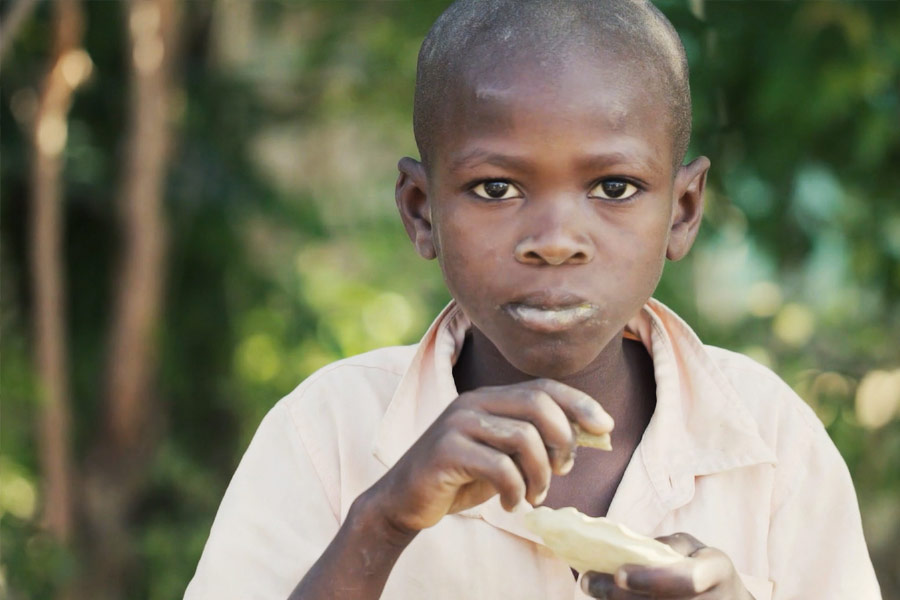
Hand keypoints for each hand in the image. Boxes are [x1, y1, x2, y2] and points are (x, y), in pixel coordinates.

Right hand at [365, 378, 612, 534]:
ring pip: (524, 438)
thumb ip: (536, 442)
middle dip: (563, 440)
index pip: (543, 387)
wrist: (405, 500)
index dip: (579, 403)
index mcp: (489, 397)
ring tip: (534, 496)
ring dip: (541, 475)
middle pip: (538, 405)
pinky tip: (511, 504)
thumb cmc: (461, 477)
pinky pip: (500, 468)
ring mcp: (457, 424)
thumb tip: (589, 436)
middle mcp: (473, 402)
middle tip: (563, 471)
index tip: (606, 426)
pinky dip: (516, 491)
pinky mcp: (446, 451)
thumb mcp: (503, 455)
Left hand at [581, 533, 753, 598]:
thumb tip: (626, 549)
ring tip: (592, 586)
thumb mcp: (695, 549)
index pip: (686, 578)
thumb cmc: (705, 568)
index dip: (652, 578)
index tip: (619, 573)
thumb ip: (667, 547)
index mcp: (716, 570)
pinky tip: (607, 597)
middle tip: (587, 580)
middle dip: (619, 594)